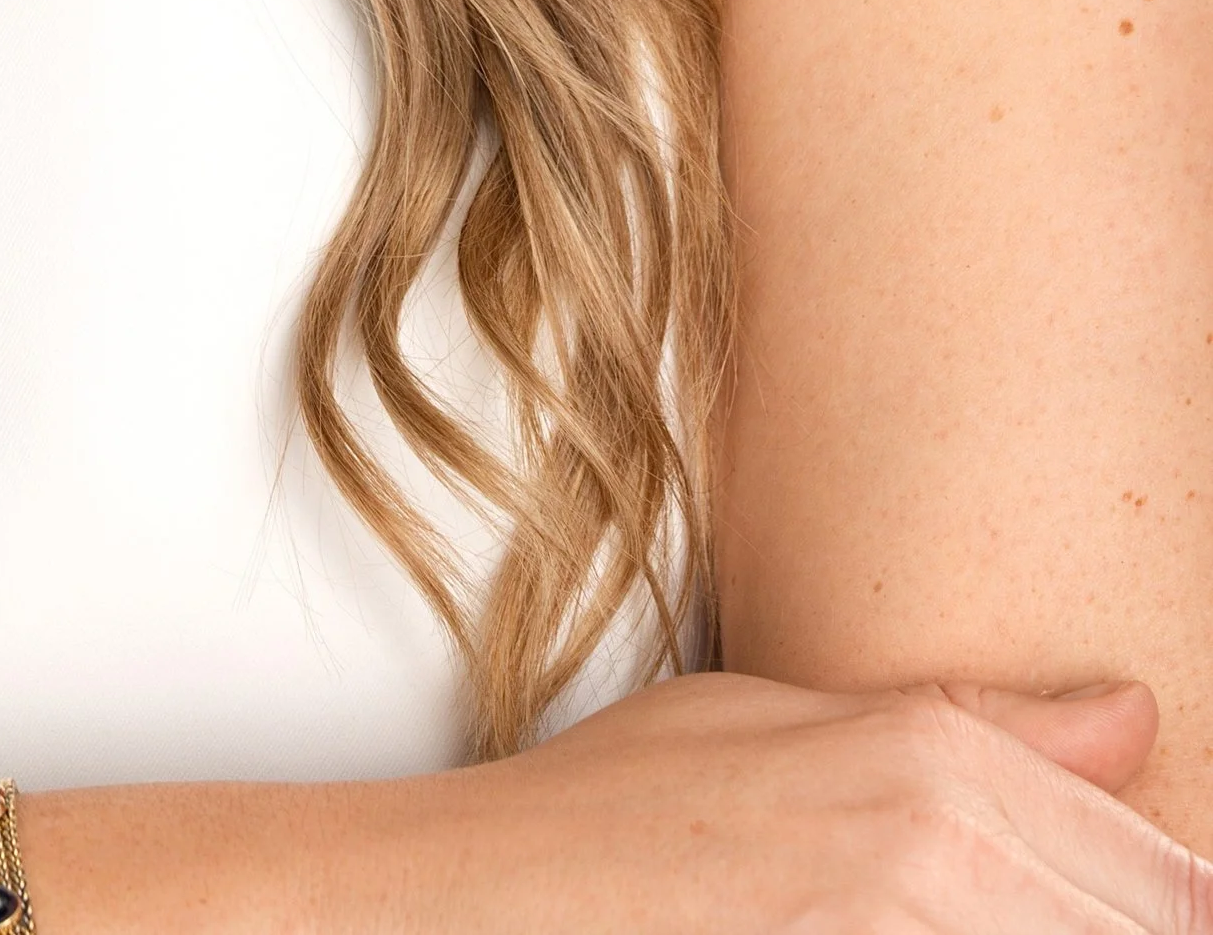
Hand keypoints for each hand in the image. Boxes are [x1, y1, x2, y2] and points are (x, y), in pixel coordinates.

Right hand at [405, 664, 1212, 930]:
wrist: (485, 908)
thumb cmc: (616, 817)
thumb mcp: (785, 721)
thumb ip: (975, 728)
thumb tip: (1140, 716)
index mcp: (934, 770)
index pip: (1168, 880)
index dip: (1166, 902)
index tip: (1139, 903)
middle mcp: (936, 858)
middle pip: (1146, 925)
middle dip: (1120, 925)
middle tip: (1015, 907)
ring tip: (930, 913)